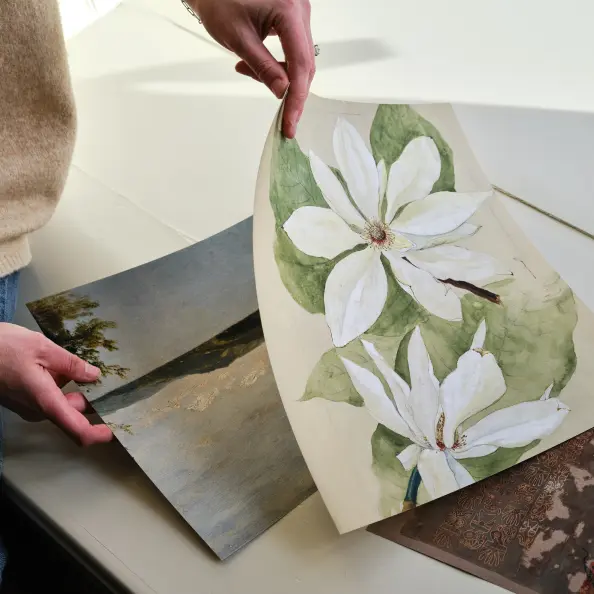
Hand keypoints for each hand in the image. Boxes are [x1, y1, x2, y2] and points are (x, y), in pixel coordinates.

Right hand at [0, 323, 112, 445]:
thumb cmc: (2, 348)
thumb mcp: (43, 348)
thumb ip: (71, 364)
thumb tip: (94, 376)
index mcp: (45, 401)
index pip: (76, 429)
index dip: (97, 434)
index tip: (115, 431)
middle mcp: (37, 409)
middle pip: (73, 414)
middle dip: (92, 402)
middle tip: (109, 382)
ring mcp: (29, 406)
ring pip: (62, 405)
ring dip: (77, 392)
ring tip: (89, 369)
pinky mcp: (23, 398)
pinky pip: (50, 398)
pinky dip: (63, 387)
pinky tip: (67, 367)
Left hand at [191, 0, 314, 137]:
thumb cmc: (219, 2)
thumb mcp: (239, 39)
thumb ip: (263, 67)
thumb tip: (282, 92)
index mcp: (289, 10)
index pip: (300, 63)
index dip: (296, 97)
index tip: (290, 121)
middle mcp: (300, 9)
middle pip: (305, 63)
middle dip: (293, 93)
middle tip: (284, 119)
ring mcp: (299, 13)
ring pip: (300, 59)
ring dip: (282, 78)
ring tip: (250, 73)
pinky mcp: (293, 18)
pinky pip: (294, 50)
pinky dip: (279, 66)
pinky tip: (257, 66)